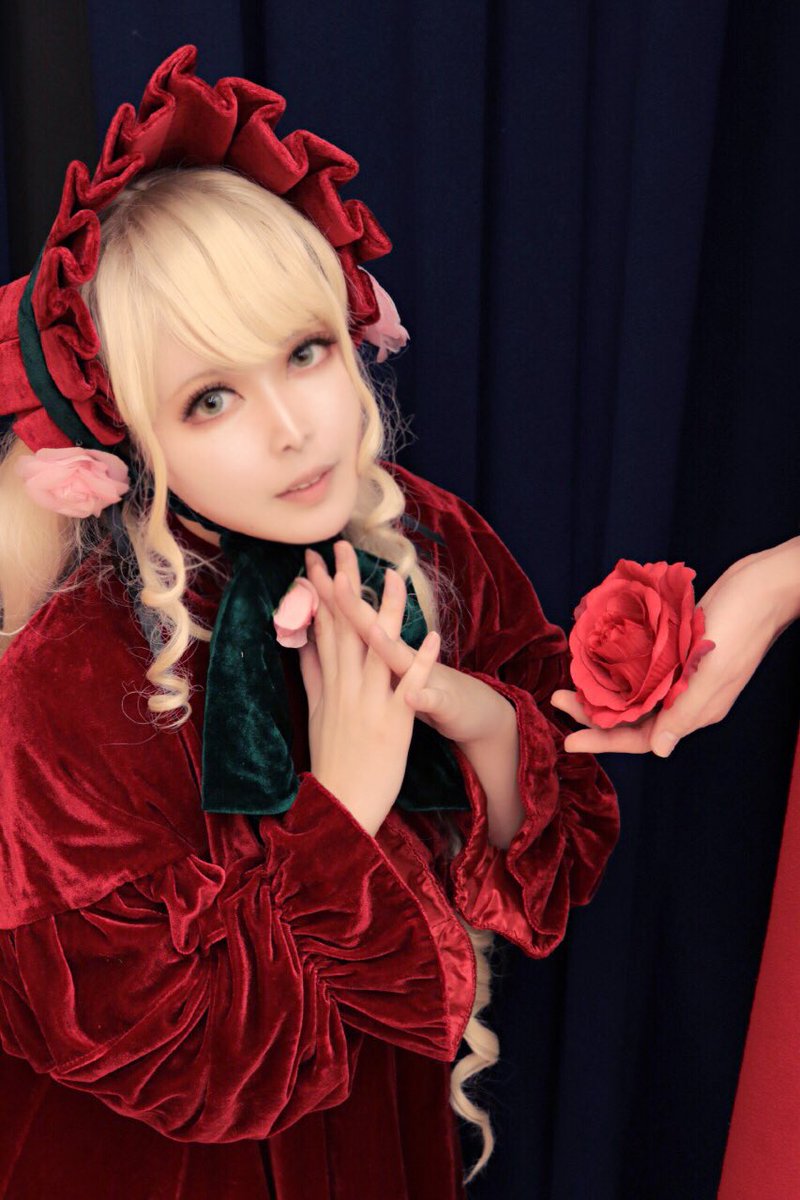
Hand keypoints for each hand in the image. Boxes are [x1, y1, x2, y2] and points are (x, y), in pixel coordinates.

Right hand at [298, 542, 440, 834]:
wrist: (341, 809)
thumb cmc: (332, 763)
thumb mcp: (318, 713)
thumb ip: (314, 676)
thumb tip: (303, 643)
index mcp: (329, 685)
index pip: (322, 628)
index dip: (320, 591)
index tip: (315, 558)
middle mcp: (345, 690)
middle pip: (345, 629)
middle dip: (344, 585)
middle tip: (342, 546)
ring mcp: (369, 706)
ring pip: (377, 650)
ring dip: (387, 613)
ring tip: (396, 577)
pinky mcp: (393, 725)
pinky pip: (408, 688)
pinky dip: (421, 662)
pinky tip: (432, 636)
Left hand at [304, 541, 512, 748]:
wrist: (474, 713)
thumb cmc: (426, 692)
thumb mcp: (392, 672)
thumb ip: (363, 652)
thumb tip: (329, 632)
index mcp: (384, 652)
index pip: (350, 617)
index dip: (329, 590)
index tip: (310, 559)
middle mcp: (402, 659)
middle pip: (370, 625)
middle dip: (352, 596)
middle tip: (337, 561)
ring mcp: (425, 678)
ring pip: (402, 661)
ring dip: (388, 643)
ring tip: (372, 626)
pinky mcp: (444, 704)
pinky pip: (434, 701)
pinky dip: (425, 697)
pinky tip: (415, 693)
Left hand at [552, 540, 799, 756]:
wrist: (760, 585)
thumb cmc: (742, 627)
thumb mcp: (714, 674)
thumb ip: (685, 713)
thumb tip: (660, 751)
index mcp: (694, 711)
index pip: (641, 738)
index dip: (603, 741)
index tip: (568, 741)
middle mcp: (684, 697)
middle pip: (631, 716)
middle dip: (592, 712)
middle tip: (557, 699)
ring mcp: (680, 674)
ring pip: (632, 692)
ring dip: (601, 688)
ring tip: (570, 680)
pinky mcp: (676, 650)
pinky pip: (641, 668)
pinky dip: (618, 667)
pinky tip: (597, 658)